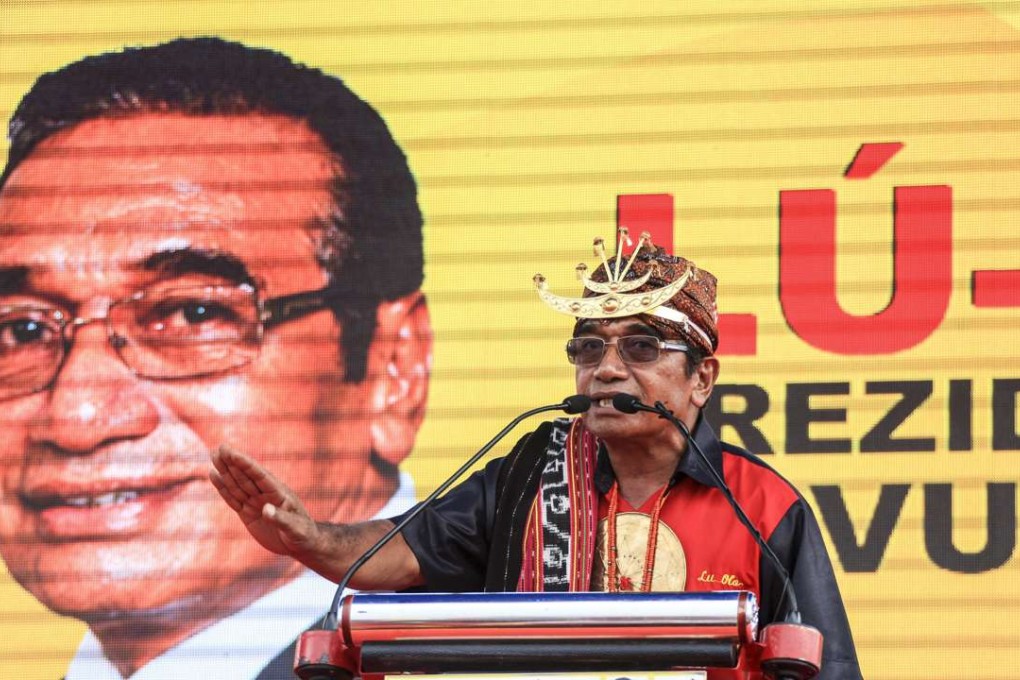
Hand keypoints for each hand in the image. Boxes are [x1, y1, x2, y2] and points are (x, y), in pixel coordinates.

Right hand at [209, 443, 321, 558]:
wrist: (301, 543)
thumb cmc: (303, 534)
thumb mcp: (296, 528)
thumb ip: (281, 519)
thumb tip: (266, 509)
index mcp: (279, 493)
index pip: (260, 476)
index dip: (246, 464)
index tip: (233, 453)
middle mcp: (266, 494)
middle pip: (246, 476)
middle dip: (233, 463)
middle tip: (219, 448)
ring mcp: (256, 503)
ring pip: (237, 484)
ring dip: (225, 471)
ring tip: (214, 455)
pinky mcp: (247, 513)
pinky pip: (232, 498)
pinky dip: (223, 488)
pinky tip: (215, 475)